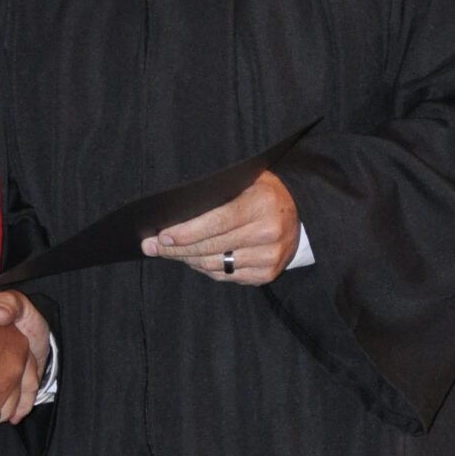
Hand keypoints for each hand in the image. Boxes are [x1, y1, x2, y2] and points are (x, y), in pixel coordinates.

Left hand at [141, 171, 299, 283]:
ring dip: (188, 259)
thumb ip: (217, 191)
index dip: (186, 232)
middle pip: (211, 247)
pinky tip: (194, 259)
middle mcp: (268, 233)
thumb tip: (174, 207)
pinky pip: (226, 276)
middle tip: (152, 246)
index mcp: (261, 204)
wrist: (302, 213)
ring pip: (215, 265)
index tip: (161, 235)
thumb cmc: (264, 192)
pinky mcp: (267, 274)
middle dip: (176, 248)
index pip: (216, 222)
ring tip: (170, 252)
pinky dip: (206, 268)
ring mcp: (269, 257)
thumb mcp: (247, 179)